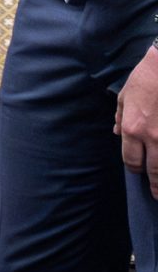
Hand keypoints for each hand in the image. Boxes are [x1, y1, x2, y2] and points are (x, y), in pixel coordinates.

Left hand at [119, 45, 157, 198]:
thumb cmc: (146, 77)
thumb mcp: (125, 96)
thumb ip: (121, 117)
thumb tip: (118, 133)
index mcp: (133, 128)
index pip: (131, 159)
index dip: (134, 168)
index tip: (137, 171)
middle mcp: (153, 137)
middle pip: (154, 169)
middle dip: (155, 185)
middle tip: (157, 195)